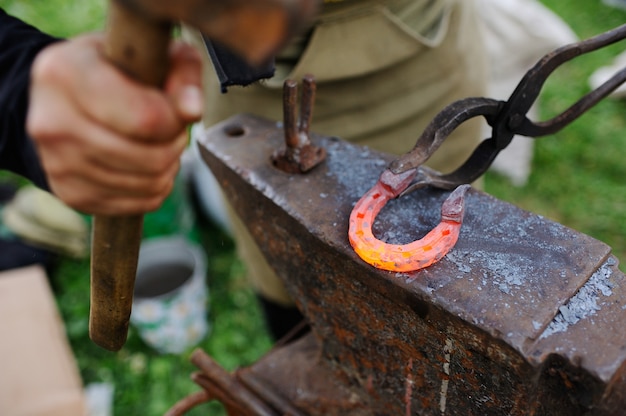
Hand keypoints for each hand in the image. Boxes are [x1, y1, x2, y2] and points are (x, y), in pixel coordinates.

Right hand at [26, 33, 202, 214]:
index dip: (176, 119)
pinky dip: (156, 187)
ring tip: (159, 143)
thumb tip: (192, 109)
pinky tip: (145, 163)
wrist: (63, 98)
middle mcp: (52, 122)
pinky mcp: (71, 195)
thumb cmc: (113, 70)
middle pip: (151, 158)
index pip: (147, 118)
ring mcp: (57, 164)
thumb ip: (180, 70)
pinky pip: (141, 203)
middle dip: (175, 144)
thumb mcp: (146, 52)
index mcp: (65, 73)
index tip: (178, 107)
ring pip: (149, 184)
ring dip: (168, 166)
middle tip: (171, 128)